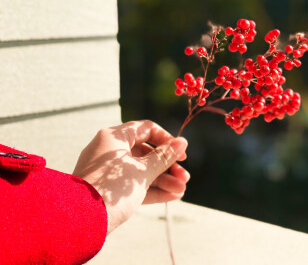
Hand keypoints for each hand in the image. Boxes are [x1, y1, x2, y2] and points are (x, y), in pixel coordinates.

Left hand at [73, 120, 188, 233]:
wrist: (80, 223)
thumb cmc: (111, 190)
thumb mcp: (142, 172)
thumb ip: (164, 157)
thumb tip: (182, 142)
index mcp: (114, 138)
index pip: (145, 129)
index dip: (166, 140)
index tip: (181, 153)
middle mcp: (109, 151)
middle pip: (146, 152)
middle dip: (168, 166)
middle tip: (185, 177)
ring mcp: (108, 171)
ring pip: (141, 170)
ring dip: (163, 180)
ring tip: (181, 190)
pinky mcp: (108, 189)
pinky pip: (133, 185)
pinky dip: (151, 189)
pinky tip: (172, 196)